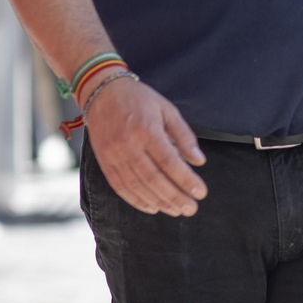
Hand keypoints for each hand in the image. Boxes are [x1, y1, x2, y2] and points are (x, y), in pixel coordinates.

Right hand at [85, 76, 207, 216]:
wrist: (101, 92)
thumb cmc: (139, 99)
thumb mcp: (167, 109)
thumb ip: (183, 136)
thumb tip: (199, 161)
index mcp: (146, 130)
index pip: (169, 162)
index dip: (185, 180)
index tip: (201, 193)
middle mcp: (128, 145)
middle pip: (153, 179)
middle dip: (174, 196)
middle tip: (191, 209)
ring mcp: (114, 156)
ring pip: (137, 186)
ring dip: (158, 202)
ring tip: (176, 210)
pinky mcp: (104, 163)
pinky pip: (120, 187)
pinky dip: (137, 201)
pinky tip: (152, 207)